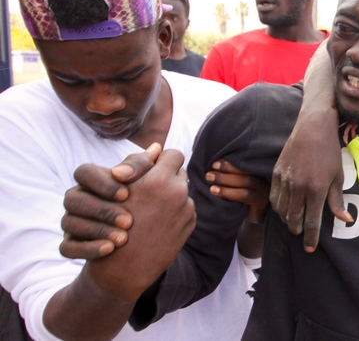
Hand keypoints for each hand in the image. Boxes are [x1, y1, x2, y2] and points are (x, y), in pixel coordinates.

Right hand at [60, 144, 160, 259]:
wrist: (134, 253)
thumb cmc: (142, 208)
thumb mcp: (145, 186)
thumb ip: (146, 169)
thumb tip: (157, 149)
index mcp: (92, 182)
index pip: (85, 172)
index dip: (104, 182)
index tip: (128, 193)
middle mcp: (78, 199)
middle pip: (74, 199)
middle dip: (104, 210)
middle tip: (130, 221)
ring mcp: (71, 224)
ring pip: (69, 223)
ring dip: (98, 230)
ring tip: (123, 238)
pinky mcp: (70, 245)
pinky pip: (68, 248)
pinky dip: (88, 249)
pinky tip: (110, 249)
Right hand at [84, 148, 195, 300]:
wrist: (123, 268)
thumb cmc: (110, 225)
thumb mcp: (119, 191)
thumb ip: (138, 166)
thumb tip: (157, 148)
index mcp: (158, 180)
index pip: (172, 154)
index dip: (161, 159)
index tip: (152, 166)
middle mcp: (177, 193)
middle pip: (180, 171)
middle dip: (167, 176)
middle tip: (152, 186)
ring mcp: (186, 209)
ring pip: (183, 190)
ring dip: (171, 193)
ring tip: (153, 205)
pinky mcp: (190, 224)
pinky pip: (185, 208)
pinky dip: (175, 211)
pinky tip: (158, 221)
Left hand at [206, 159, 268, 222]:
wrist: (253, 219)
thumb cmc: (241, 202)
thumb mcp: (237, 188)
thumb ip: (230, 178)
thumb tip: (212, 167)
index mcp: (256, 174)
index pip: (244, 164)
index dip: (229, 164)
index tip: (214, 164)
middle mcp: (262, 181)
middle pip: (245, 172)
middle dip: (226, 172)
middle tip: (209, 175)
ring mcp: (263, 192)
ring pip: (246, 182)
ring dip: (226, 182)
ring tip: (211, 186)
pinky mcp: (261, 204)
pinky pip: (246, 195)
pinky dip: (230, 193)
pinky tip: (216, 192)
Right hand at [270, 114, 350, 251]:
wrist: (312, 128)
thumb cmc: (329, 152)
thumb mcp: (337, 177)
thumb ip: (337, 201)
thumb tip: (345, 220)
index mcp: (316, 190)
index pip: (312, 223)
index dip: (311, 239)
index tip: (310, 249)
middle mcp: (298, 187)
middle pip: (293, 219)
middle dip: (297, 230)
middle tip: (301, 233)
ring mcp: (285, 180)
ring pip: (281, 210)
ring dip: (287, 220)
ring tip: (293, 222)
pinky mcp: (276, 173)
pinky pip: (274, 197)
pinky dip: (278, 207)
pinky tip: (284, 208)